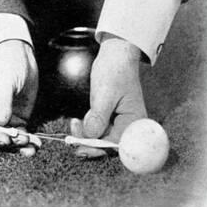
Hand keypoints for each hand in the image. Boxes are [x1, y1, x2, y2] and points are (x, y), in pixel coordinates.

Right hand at [0, 40, 38, 155]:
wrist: (19, 54)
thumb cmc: (5, 65)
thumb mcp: (4, 83)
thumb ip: (2, 104)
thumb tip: (1, 124)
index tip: (4, 140)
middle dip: (9, 142)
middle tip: (22, 142)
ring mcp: (5, 117)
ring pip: (10, 138)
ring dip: (21, 144)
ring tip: (32, 147)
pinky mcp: (18, 117)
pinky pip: (22, 133)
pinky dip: (29, 139)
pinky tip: (36, 144)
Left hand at [71, 33, 146, 156]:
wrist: (115, 57)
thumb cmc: (115, 72)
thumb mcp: (105, 94)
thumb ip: (99, 117)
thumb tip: (91, 135)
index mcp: (135, 122)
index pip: (118, 144)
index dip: (100, 149)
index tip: (82, 149)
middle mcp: (128, 125)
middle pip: (108, 144)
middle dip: (89, 142)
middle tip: (72, 139)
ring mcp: (118, 122)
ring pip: (100, 138)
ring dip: (85, 135)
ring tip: (74, 123)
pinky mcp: (109, 118)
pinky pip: (97, 129)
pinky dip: (86, 128)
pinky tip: (77, 122)